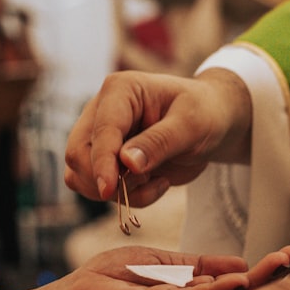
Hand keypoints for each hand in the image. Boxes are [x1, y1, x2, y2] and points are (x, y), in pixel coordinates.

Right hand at [63, 68, 251, 206]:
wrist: (211, 123)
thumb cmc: (203, 114)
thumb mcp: (191, 125)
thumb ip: (160, 142)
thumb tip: (127, 162)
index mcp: (119, 91)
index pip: (100, 131)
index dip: (102, 162)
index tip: (109, 190)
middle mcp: (101, 112)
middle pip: (77, 155)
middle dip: (108, 179)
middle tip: (150, 178)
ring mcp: (99, 138)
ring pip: (81, 176)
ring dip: (118, 192)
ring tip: (156, 179)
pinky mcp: (105, 161)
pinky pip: (98, 189)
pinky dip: (125, 198)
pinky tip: (154, 184)